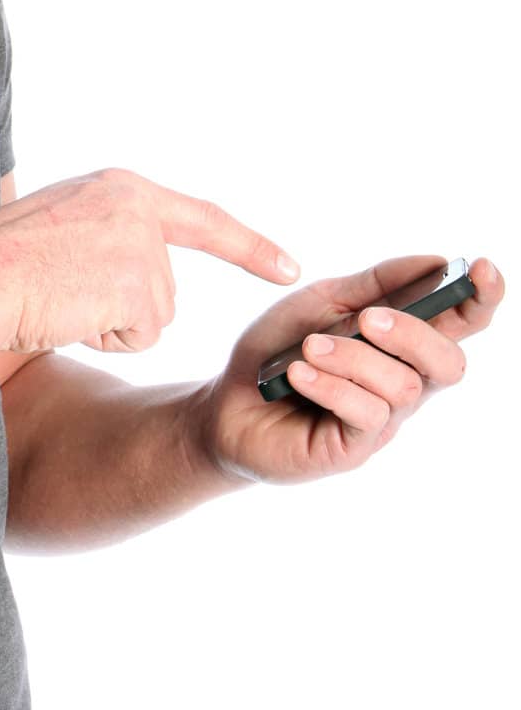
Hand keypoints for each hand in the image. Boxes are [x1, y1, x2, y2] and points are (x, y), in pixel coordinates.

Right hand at [0, 166, 299, 353]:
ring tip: (59, 298)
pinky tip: (68, 314)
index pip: (201, 218)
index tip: (290, 266)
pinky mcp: (142, 285)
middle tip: (64, 293)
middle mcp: (139, 206)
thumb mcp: (56, 223)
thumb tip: (102, 246)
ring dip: (108, 323)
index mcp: (120, 187)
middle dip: (123, 308)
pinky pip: (140, 338)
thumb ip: (100, 230)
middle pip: (162, 287)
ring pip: (152, 316)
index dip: (248, 245)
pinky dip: (104, 339)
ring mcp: (143, 245)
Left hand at [189, 254, 504, 484]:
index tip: (484, 269)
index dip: (482, 299)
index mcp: (401, 344)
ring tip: (308, 348)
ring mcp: (382, 421)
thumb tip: (435, 261)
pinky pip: (365, 415)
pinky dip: (331, 386)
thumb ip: (375, 284)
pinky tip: (299, 374)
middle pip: (449, 362)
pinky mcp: (353, 448)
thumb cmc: (279, 350)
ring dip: (354, 358)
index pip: (460, 324)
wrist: (227, 401)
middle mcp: (402, 383)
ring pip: (403, 387)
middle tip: (368, 318)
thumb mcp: (323, 303)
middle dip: (413, 334)